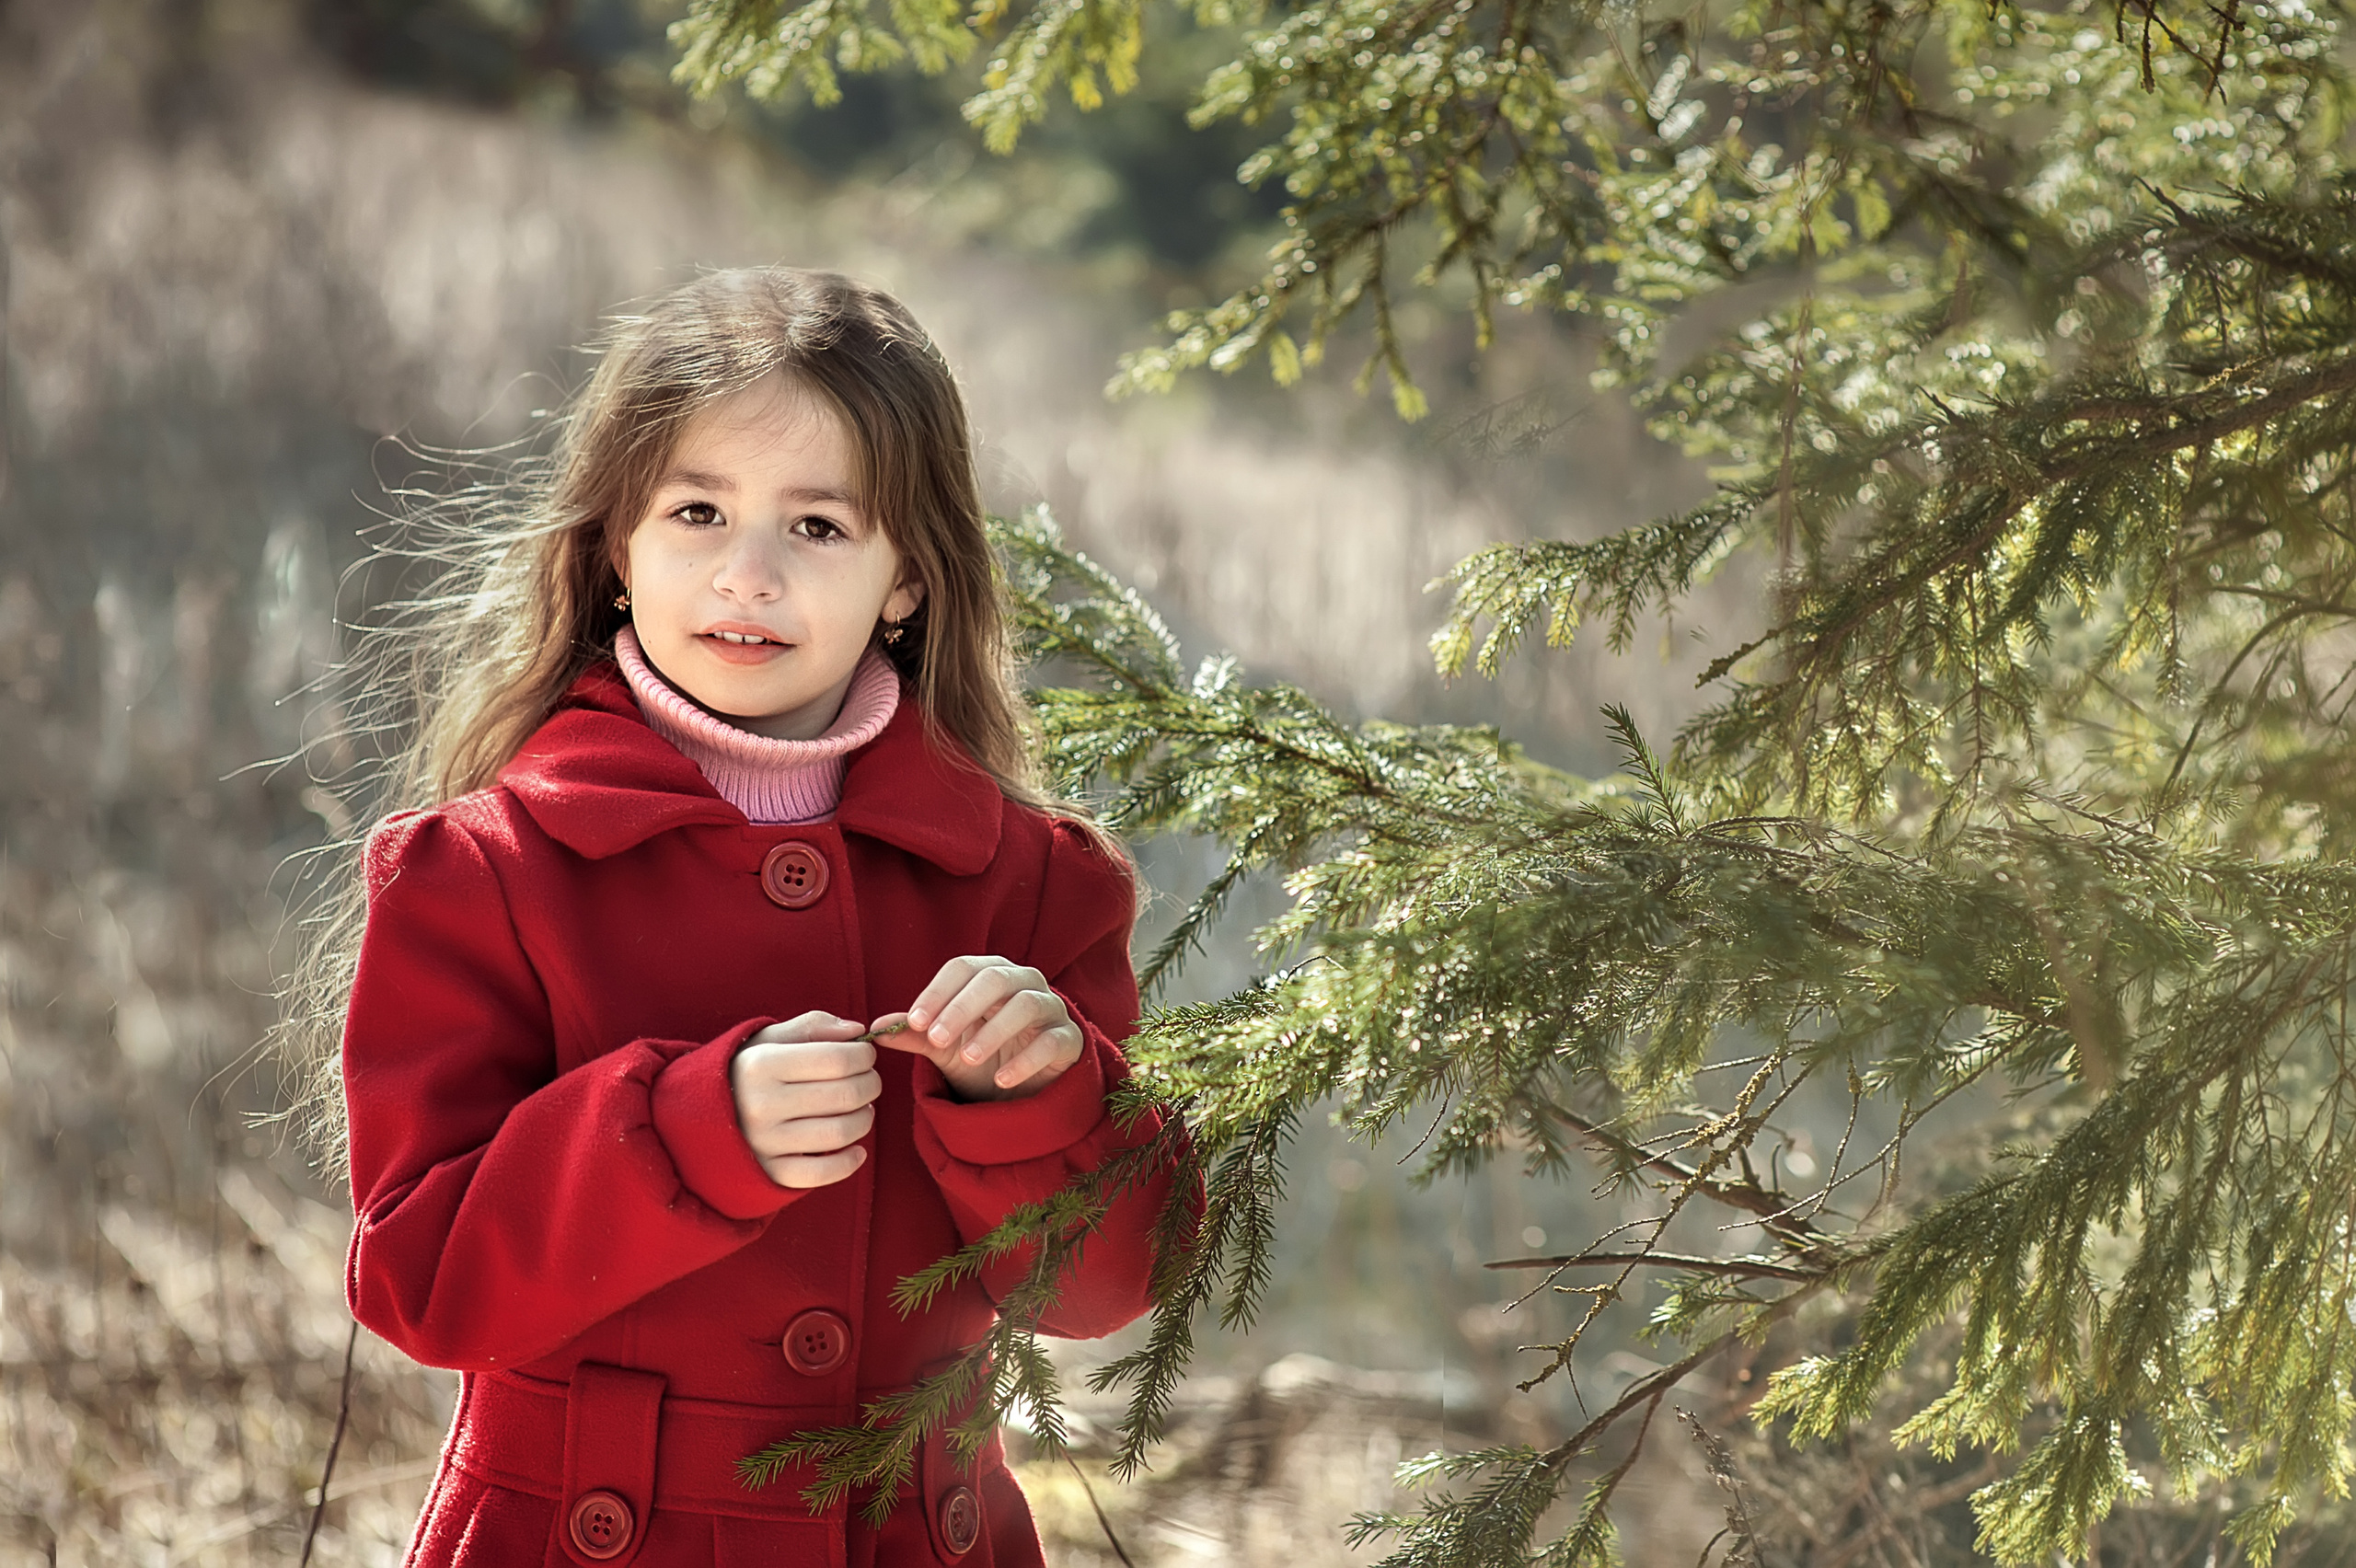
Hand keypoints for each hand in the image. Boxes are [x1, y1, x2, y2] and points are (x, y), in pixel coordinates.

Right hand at [729, 1012, 879, 1187]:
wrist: (700, 1117)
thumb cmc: (747, 1072)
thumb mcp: (768, 1039)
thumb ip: (813, 1026)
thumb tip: (858, 1031)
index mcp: (761, 1065)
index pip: (837, 1059)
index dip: (864, 1057)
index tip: (865, 1056)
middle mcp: (760, 1105)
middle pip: (845, 1095)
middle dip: (870, 1085)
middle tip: (869, 1081)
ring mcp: (764, 1143)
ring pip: (840, 1132)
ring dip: (864, 1119)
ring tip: (862, 1109)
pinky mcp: (770, 1173)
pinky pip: (822, 1173)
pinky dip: (849, 1162)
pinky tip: (857, 1149)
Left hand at [875, 956, 1083, 1101]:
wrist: (1022, 1092)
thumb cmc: (982, 1057)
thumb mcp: (944, 1047)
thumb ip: (915, 1034)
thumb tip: (876, 1027)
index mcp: (990, 973)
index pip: (962, 967)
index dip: (937, 992)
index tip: (913, 1022)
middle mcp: (1023, 981)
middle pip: (994, 979)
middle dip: (961, 1007)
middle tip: (935, 1038)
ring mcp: (1051, 1008)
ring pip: (1026, 1005)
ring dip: (993, 1031)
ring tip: (966, 1057)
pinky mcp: (1071, 1039)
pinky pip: (1053, 1041)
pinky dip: (1026, 1060)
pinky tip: (1002, 1079)